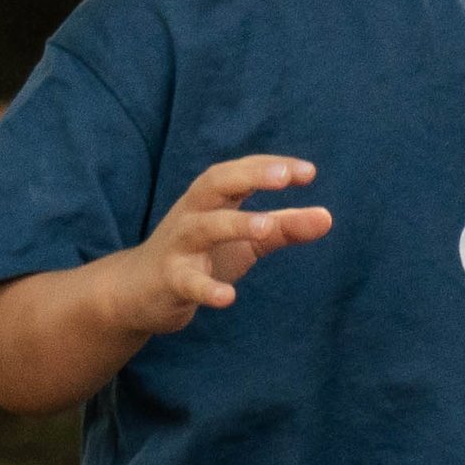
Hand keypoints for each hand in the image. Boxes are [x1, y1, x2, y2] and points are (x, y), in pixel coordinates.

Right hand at [118, 155, 332, 335]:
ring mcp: (179, 246)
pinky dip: (206, 289)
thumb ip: (282, 227)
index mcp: (211, 199)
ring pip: (203, 227)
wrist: (137, 291)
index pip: (241, 171)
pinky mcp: (170, 280)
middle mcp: (192, 213)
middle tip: (284, 177)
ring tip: (266, 226)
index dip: (271, 167)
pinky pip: (187, 282)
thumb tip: (327, 217)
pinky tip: (229, 297)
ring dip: (234, 224)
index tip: (308, 172)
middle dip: (249, 176)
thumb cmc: (199, 256)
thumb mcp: (244, 240)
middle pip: (216, 183)